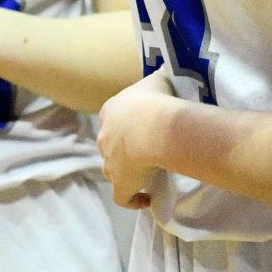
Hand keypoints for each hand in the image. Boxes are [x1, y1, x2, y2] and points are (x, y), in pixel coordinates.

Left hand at [97, 69, 174, 208]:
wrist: (153, 126)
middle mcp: (104, 136)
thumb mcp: (158, 79)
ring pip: (112, 168)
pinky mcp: (120, 183)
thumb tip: (168, 72)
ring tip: (146, 173)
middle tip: (147, 150)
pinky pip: (122, 196)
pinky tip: (145, 199)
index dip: (125, 124)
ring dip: (126, 171)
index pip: (113, 118)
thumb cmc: (156, 100)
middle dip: (124, 147)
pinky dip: (132, 199)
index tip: (143, 128)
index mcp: (110, 110)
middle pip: (110, 143)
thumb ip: (159, 77)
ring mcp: (109, 162)